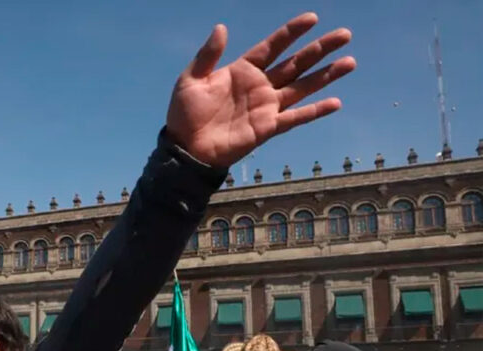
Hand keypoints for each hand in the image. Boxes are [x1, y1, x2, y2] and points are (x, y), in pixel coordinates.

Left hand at [167, 12, 355, 166]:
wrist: (186, 148)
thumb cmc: (185, 114)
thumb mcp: (191, 80)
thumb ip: (208, 55)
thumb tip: (221, 27)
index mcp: (242, 70)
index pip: (273, 46)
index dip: (292, 32)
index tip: (312, 18)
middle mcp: (259, 86)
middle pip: (296, 63)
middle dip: (320, 49)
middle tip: (344, 34)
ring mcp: (266, 106)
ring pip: (302, 86)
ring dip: (326, 75)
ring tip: (350, 62)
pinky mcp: (268, 127)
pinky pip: (296, 117)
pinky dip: (315, 110)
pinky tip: (336, 102)